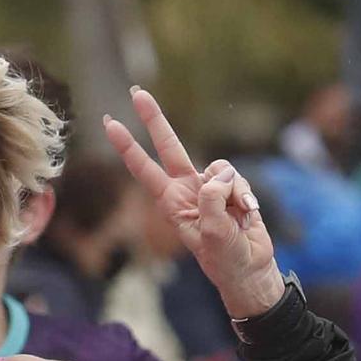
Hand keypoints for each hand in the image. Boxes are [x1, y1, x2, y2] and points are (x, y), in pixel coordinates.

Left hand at [102, 88, 282, 317]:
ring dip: (233, 192)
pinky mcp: (231, 188)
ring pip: (220, 168)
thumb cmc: (225, 258)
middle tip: (136, 92)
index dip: (128, 146)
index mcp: (171, 203)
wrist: (250, 268)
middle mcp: (187, 189)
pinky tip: (249, 215)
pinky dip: (246, 196)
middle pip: (169, 146)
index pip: (145, 169)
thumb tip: (220, 173)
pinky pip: (238, 179)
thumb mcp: (214, 233)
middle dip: (154, 119)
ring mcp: (210, 187)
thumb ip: (214, 200)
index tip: (110, 124)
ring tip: (239, 218)